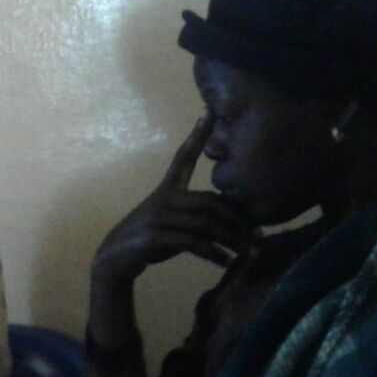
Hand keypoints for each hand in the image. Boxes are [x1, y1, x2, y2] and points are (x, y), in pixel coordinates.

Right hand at [92, 116, 253, 291]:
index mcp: (167, 190)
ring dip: (232, 239)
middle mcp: (164, 199)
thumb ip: (198, 216)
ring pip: (205, 223)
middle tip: (259, 235)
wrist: (117, 257)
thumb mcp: (173, 221)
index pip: (183, 158)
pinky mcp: (155, 236)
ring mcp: (158, 217)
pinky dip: (214, 254)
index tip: (206, 114)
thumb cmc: (149, 237)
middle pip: (209, 201)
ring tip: (250, 252)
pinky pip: (193, 243)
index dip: (195, 137)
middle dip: (237, 219)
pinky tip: (228, 262)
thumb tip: (238, 222)